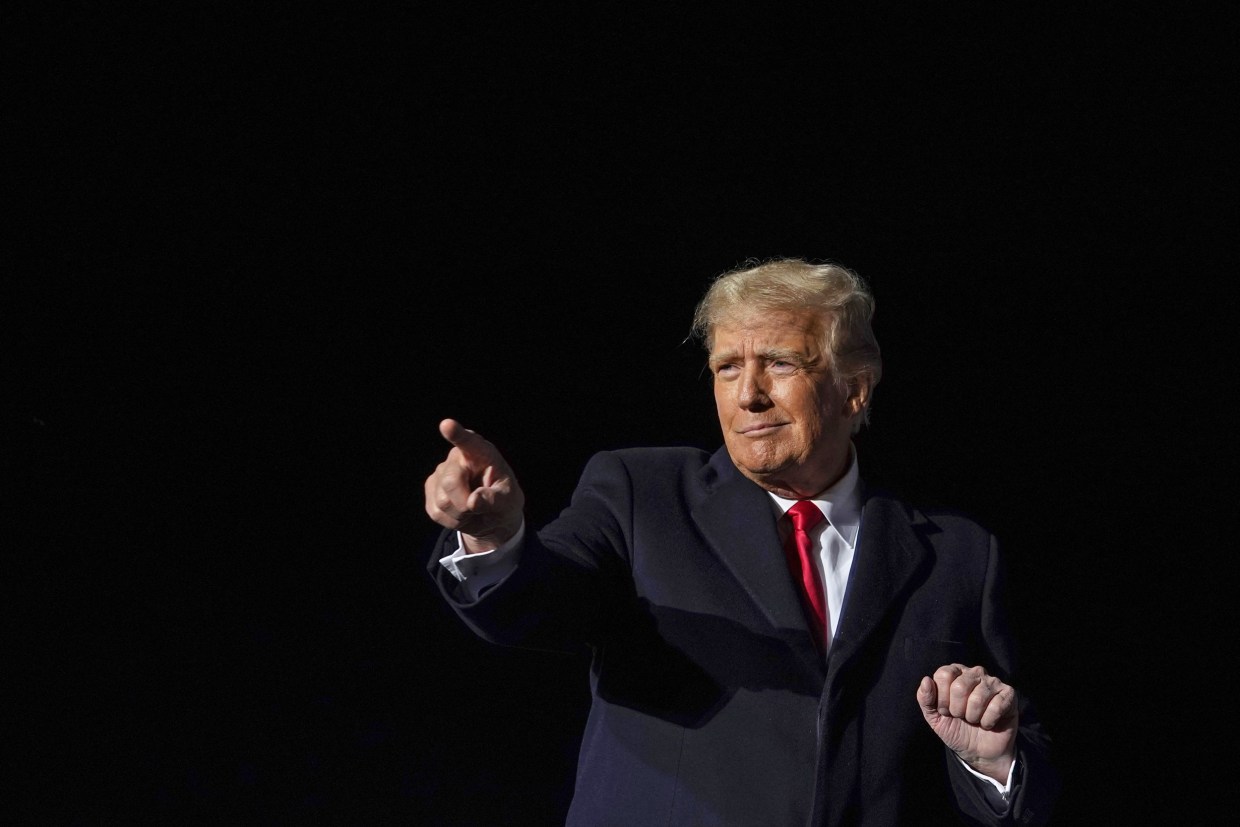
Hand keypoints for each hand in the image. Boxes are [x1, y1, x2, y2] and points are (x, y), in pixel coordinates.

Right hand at [424, 418, 524, 552]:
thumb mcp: (509, 501)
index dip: (456, 433)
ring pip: (442, 501)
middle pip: (450, 482)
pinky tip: (462, 514)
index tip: (447, 425)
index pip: (468, 442)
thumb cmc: (503, 501)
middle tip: (479, 508)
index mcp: (481, 453)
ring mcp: (440, 472)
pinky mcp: (431, 489)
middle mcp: (457, 457)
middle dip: (465, 504)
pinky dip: (452, 521)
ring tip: (473, 510)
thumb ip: (496, 500)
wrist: (492, 516)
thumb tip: (474, 501)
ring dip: (461, 515)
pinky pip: (436, 512)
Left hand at [917, 663, 1017, 782]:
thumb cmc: (956, 729)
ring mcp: (993, 682)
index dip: (942, 699)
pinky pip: (996, 706)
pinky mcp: (1008, 694)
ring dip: (973, 717)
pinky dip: (988, 721)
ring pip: (978, 698)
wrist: (979, 752)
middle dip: (957, 710)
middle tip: (962, 717)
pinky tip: (988, 723)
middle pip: (960, 687)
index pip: (944, 675)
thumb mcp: (935, 717)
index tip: (946, 711)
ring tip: (975, 720)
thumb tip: (926, 680)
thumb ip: (925, 699)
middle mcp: (974, 672)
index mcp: (955, 672)